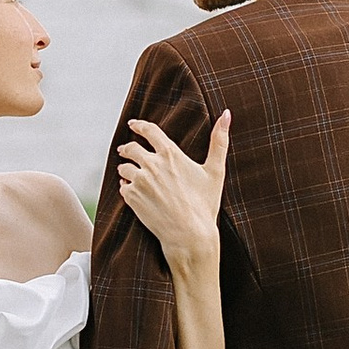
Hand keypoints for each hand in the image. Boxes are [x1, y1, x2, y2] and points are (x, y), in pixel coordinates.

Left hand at [114, 111, 230, 270]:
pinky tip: (132, 189)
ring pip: (124, 168)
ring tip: (129, 173)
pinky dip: (126, 186)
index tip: (133, 124)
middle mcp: (152, 164)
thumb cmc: (204, 204)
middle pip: (131, 148)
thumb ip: (219, 141)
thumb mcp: (215, 171)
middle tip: (126, 151)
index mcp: (170, 154)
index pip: (148, 131)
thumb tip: (226, 114)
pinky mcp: (132, 197)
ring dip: (126, 169)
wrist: (189, 234)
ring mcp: (140, 181)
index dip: (139, 125)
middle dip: (128, 148)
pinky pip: (122, 187)